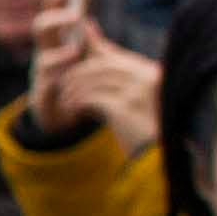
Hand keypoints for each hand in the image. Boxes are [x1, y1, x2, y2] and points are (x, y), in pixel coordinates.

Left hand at [70, 34, 160, 154]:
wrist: (155, 158)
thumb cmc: (142, 130)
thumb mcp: (132, 101)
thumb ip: (114, 82)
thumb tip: (91, 60)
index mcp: (152, 73)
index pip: (114, 57)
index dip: (88, 60)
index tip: (70, 68)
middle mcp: (147, 78)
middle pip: (101, 65)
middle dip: (77, 74)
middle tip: (61, 86)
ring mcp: (137, 92)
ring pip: (94, 80)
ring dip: (74, 90)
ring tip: (65, 102)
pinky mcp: (125, 108)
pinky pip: (91, 98)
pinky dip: (77, 103)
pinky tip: (71, 112)